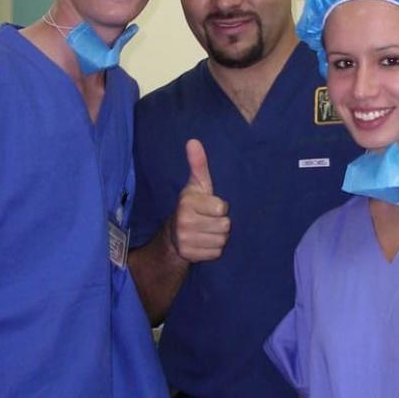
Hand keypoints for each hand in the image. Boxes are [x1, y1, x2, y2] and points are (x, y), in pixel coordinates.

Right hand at [168, 139, 230, 261]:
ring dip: (219, 236)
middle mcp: (184, 222)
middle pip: (224, 225)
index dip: (220, 207)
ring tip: (208, 231)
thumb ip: (198, 164)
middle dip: (221, 223)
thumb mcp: (197, 184)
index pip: (221, 208)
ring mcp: (186, 241)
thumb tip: (193, 141)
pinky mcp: (190, 256)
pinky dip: (214, 249)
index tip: (211, 206)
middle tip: (210, 220)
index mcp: (187, 203)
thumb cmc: (192, 205)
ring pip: (221, 240)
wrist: (174, 234)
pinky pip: (216, 253)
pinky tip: (205, 242)